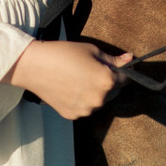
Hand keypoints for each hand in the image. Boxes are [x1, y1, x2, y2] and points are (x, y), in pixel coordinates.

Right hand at [7, 40, 132, 119]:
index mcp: (106, 82)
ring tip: (79, 78)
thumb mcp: (92, 51)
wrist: (34, 66)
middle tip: (93, 69)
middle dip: (109, 82)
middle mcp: (98, 99)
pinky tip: (71, 87)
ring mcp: (85, 110)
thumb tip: (130, 59)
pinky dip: (82, 99)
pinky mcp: (72, 115)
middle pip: (113, 91)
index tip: (118, 66)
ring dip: (96, 92)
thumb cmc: (63, 54)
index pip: (126, 79)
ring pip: (99, 101)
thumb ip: (113, 59)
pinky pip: (85, 107)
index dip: (123, 71)